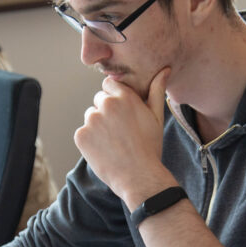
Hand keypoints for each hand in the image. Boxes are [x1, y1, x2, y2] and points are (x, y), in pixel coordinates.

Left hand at [74, 68, 174, 204]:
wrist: (138, 176)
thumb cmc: (150, 147)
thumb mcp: (157, 117)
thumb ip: (156, 90)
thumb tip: (164, 69)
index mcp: (124, 97)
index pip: (109, 84)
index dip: (115, 97)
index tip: (122, 112)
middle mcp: (106, 104)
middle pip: (99, 100)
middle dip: (106, 111)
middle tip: (120, 131)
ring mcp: (91, 120)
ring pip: (91, 116)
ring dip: (98, 126)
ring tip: (113, 142)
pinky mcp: (81, 135)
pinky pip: (83, 132)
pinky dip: (90, 140)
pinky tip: (104, 150)